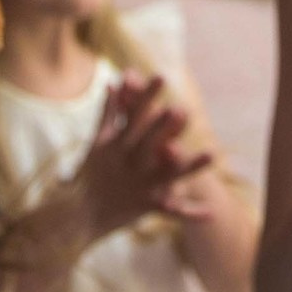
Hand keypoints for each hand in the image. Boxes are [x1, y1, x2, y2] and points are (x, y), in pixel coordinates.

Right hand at [73, 72, 214, 237]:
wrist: (79, 214)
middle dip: (163, 127)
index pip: (134, 115)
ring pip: (167, 174)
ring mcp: (138, 185)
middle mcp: (128, 163)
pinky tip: (211, 211)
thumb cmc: (90, 173)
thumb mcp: (97, 142)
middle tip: (181, 109)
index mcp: (117, 145)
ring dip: (190, 166)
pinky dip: (189, 212)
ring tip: (212, 153)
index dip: (148, 96)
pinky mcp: (145, 206)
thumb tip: (111, 82)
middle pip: (148, 142)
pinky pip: (170, 210)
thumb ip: (108, 113)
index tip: (161, 76)